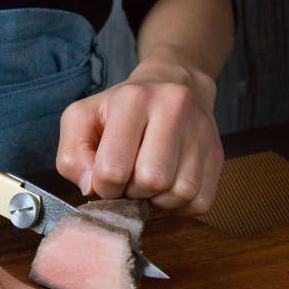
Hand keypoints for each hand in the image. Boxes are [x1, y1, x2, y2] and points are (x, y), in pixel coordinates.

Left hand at [56, 49, 223, 215]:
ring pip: (180, 193)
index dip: (104, 186)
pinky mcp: (217, 153)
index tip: (105, 178)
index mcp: (133, 99)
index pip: (113, 169)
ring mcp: (201, 130)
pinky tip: (166, 189)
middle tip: (128, 180)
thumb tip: (90, 188)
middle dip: (133, 192)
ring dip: (157, 200)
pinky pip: (200, 201)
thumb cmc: (118, 109)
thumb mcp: (81, 120)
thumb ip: (71, 156)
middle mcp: (173, 107)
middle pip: (152, 181)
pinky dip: (179, 206)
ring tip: (147, 183)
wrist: (172, 83)